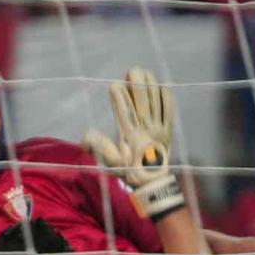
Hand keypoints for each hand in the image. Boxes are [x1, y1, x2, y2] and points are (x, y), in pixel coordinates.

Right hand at [82, 67, 181, 218]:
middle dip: (137, 85)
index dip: (119, 99)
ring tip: (145, 72)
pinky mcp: (168, 131)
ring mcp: (159, 130)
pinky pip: (169, 112)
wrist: (153, 183)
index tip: (114, 85)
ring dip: (150, 87)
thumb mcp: (110, 163)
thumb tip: (85, 136)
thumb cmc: (129, 171)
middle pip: (142, 103)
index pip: (125, 113)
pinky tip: (162, 86)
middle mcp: (146, 130)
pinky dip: (166, 98)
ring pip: (155, 103)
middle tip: (132, 71)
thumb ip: (99, 148)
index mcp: (131, 137)